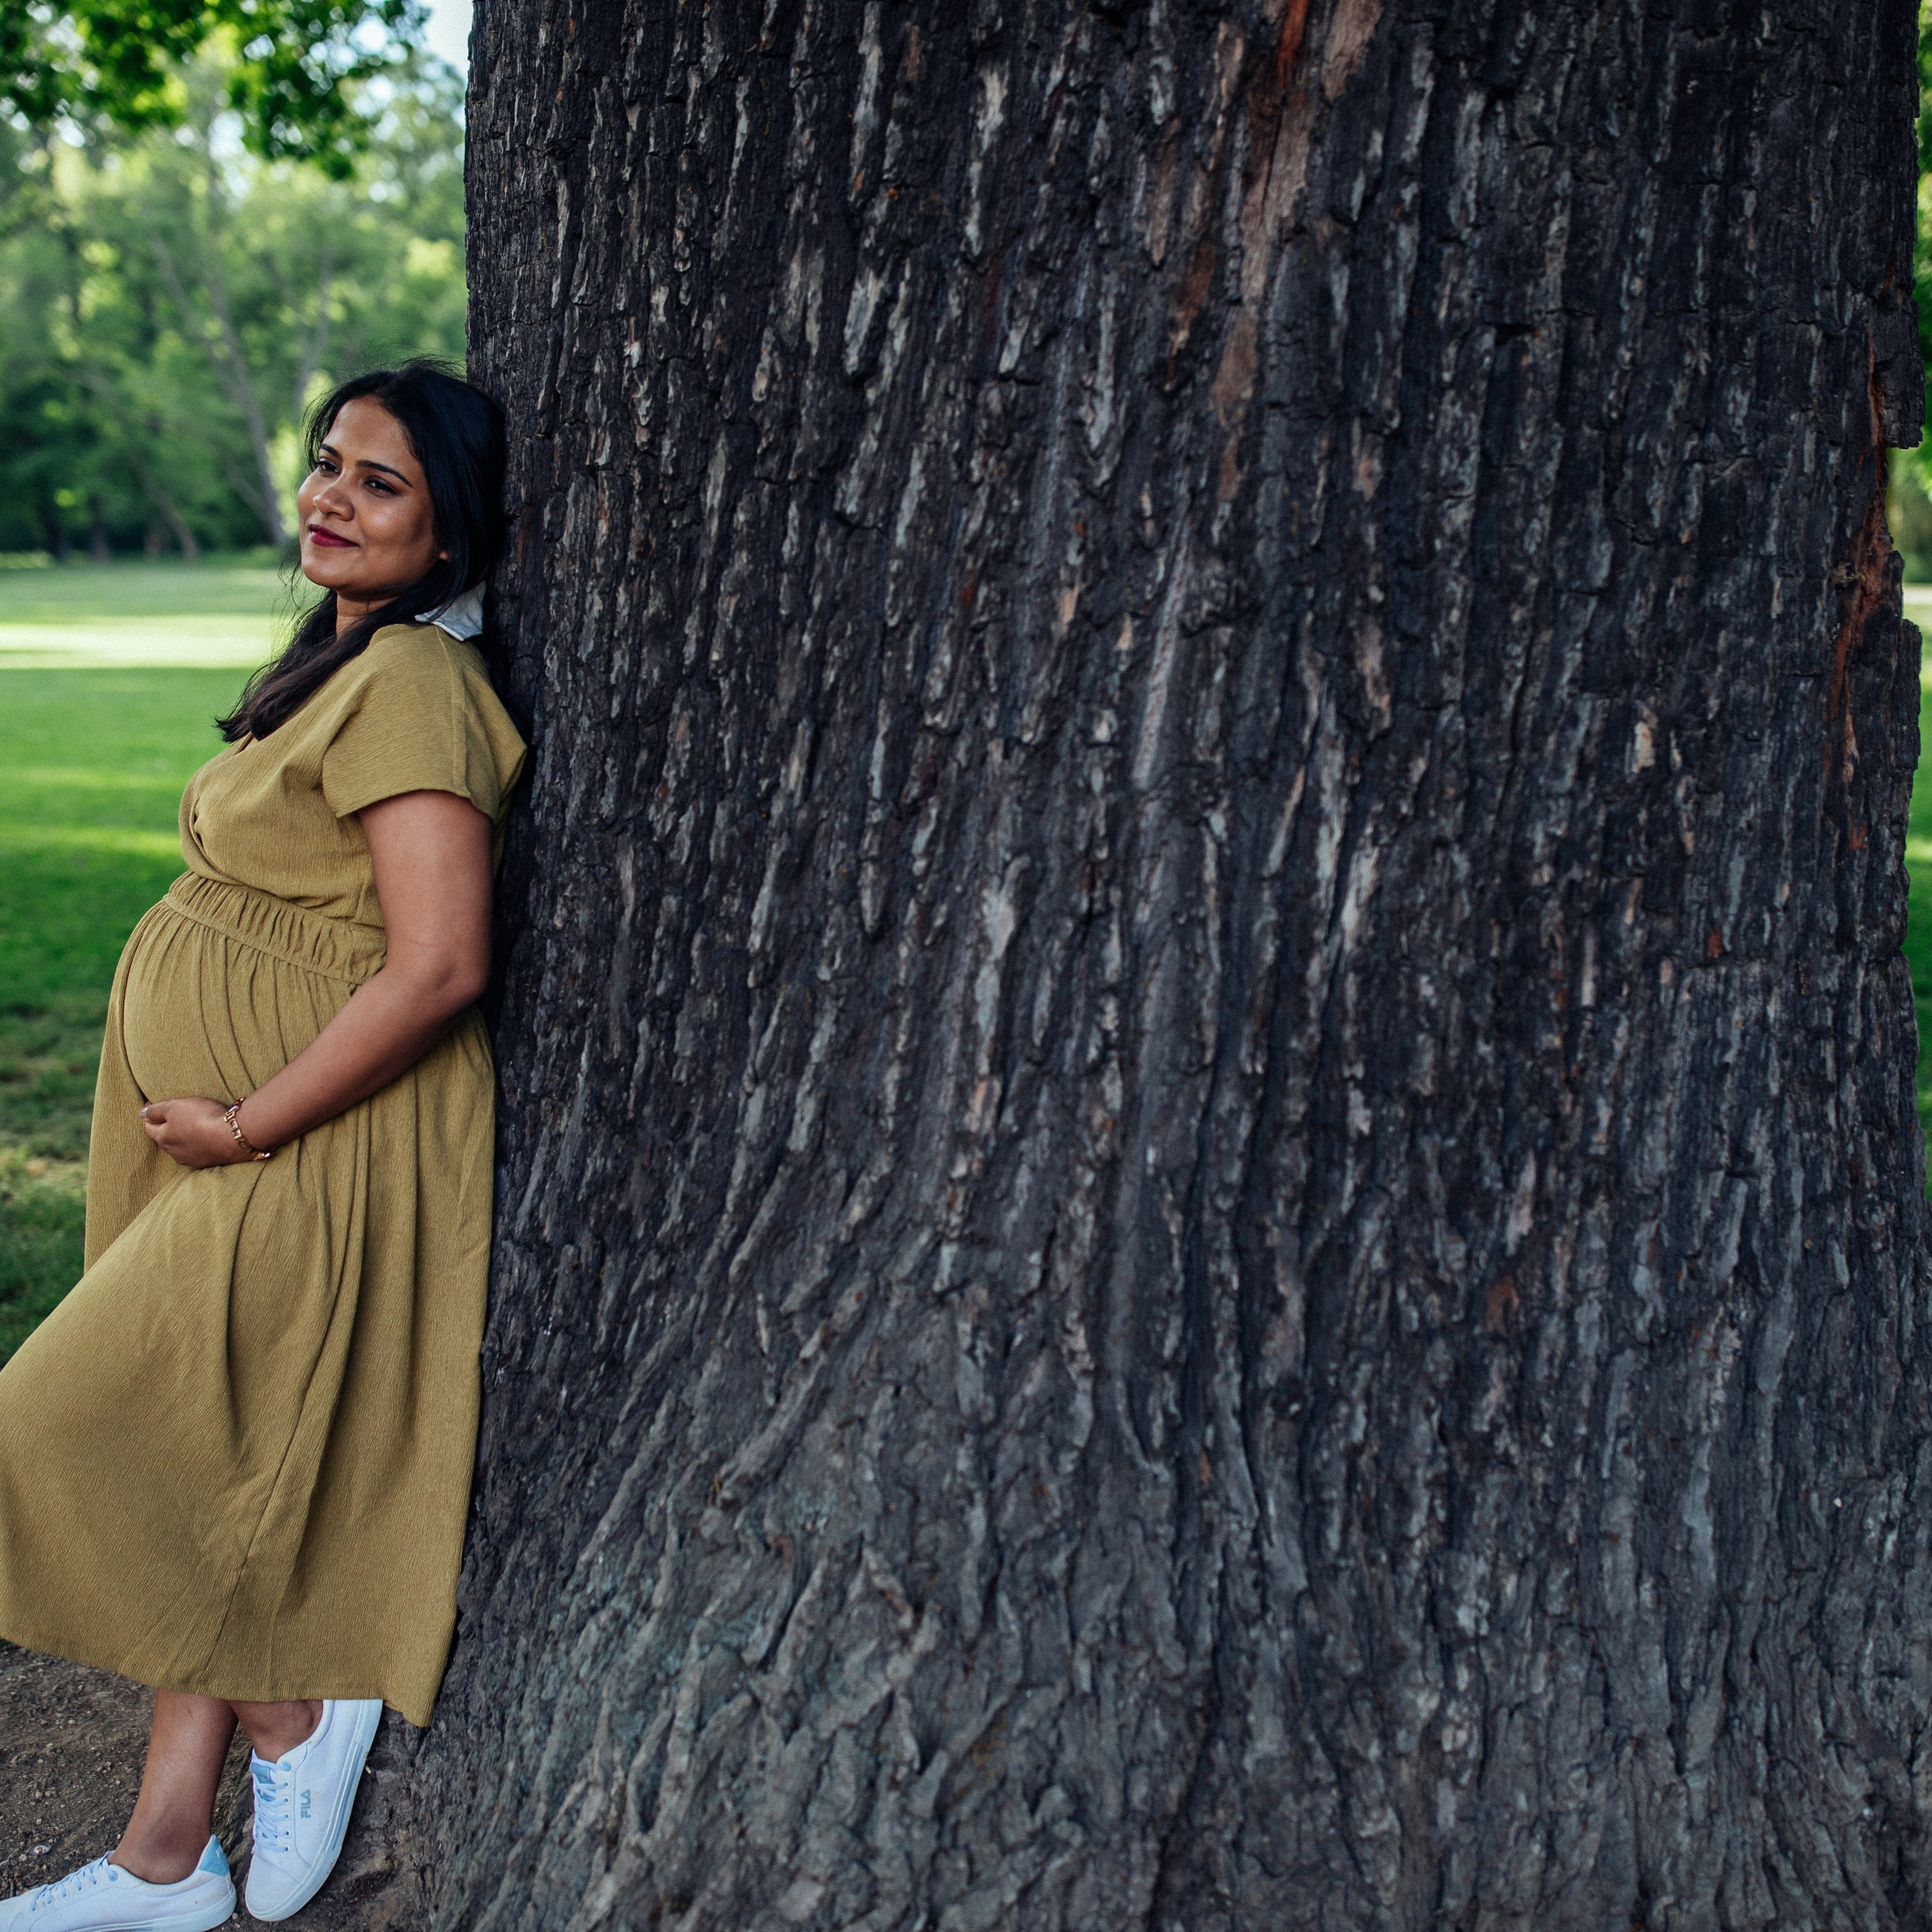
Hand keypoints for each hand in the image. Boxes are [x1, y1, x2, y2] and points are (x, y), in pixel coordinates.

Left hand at [138, 1098, 253, 1168]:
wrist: (232, 1136)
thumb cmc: (201, 1118)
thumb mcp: (175, 1107)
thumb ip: (155, 1110)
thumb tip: (141, 1113)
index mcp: (163, 1138)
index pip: (148, 1128)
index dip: (148, 1115)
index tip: (152, 1105)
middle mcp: (174, 1152)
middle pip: (164, 1138)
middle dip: (166, 1127)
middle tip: (174, 1115)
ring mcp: (191, 1159)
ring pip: (181, 1147)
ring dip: (183, 1137)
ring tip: (192, 1125)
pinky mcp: (208, 1162)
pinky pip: (197, 1152)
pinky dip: (198, 1144)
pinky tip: (206, 1137)